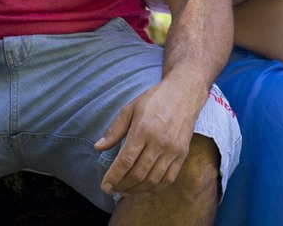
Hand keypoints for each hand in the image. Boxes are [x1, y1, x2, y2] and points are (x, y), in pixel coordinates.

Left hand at [93, 79, 202, 196]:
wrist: (184, 93)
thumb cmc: (154, 99)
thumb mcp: (130, 108)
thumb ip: (114, 130)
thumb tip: (98, 147)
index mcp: (143, 129)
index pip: (126, 161)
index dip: (113, 177)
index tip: (105, 186)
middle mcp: (160, 142)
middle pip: (138, 174)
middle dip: (122, 185)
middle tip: (113, 189)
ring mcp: (173, 150)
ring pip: (153, 180)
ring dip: (137, 189)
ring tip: (126, 190)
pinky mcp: (183, 154)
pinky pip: (169, 179)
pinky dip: (155, 188)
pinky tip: (144, 188)